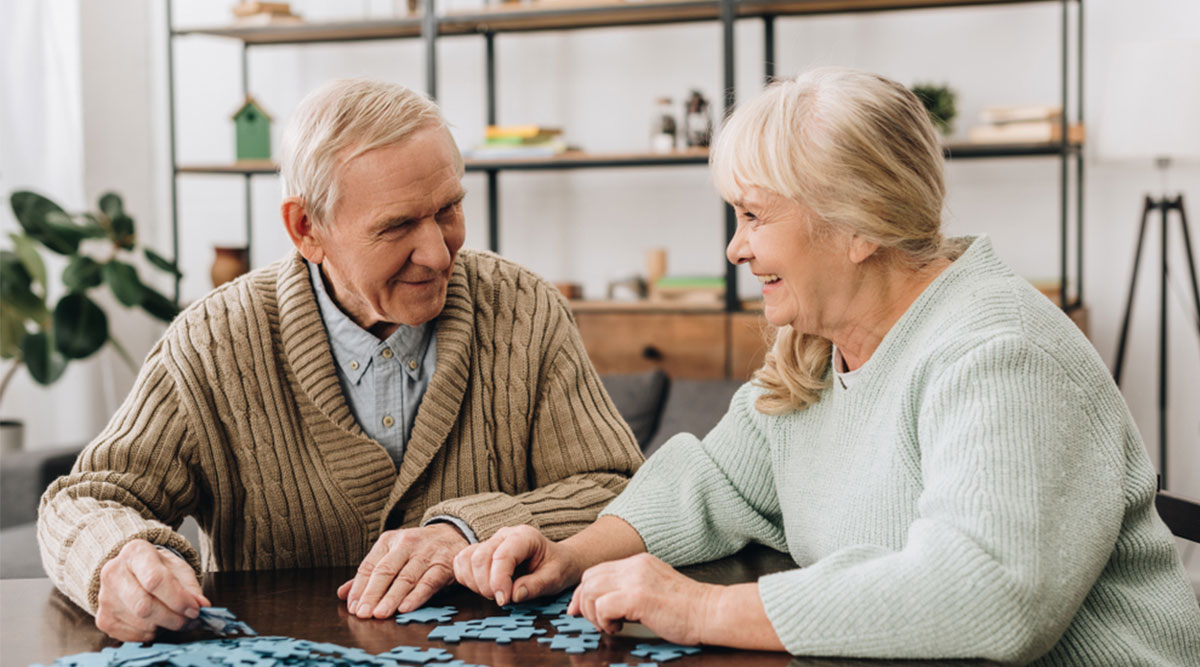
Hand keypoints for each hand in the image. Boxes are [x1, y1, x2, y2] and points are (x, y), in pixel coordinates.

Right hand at [95, 539, 208, 641]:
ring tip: (176, 619)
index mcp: (134, 552)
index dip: (178, 599)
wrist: (133, 572)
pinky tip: (158, 623)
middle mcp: (113, 572)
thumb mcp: (178, 569)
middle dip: (174, 618)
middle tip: (191, 621)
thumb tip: (202, 606)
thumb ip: (191, 588)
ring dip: (165, 626)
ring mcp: (105, 597)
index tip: (195, 609)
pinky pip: (132, 635)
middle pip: (144, 606)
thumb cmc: (159, 569)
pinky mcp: (103, 618)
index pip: (155, 580)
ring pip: (140, 623)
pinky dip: (152, 633)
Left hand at [337, 523, 467, 617]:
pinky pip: (428, 582)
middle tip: (363, 613)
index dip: (360, 588)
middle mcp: (407, 544)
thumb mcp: (392, 554)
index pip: (369, 566)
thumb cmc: (417, 550)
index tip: (353, 607)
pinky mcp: (444, 564)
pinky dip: (416, 596)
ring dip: (392, 598)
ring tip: (380, 614)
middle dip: (372, 594)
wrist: (454, 534)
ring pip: (406, 578)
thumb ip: (369, 574)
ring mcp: (426, 554)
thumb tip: (343, 594)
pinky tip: (405, 608)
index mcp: (389, 541)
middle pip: (386, 571)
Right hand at [453, 525, 582, 606]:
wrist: (557, 560)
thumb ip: (536, 586)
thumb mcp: (555, 578)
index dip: (499, 580)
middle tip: (502, 600)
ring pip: (467, 560)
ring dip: (475, 583)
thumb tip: (514, 595)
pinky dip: (467, 579)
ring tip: (494, 593)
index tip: (504, 600)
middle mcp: (504, 535)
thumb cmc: (557, 566)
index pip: (502, 555)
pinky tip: (483, 588)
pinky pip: (461, 563)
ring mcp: (490, 542)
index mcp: (524, 536)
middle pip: (480, 558)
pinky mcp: (480, 552)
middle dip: (486, 585)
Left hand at [568, 553, 715, 645]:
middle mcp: (635, 565)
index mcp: (639, 562)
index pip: (597, 571)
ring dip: (594, 613)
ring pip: (591, 590)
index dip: (584, 592)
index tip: (580, 610)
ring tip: (611, 626)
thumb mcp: (654, 588)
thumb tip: (603, 602)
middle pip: (589, 578)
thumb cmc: (687, 609)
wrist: (711, 612)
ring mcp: (636, 579)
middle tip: (596, 622)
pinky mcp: (638, 597)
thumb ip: (631, 589)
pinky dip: (604, 621)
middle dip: (584, 603)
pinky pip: (602, 606)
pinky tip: (619, 628)